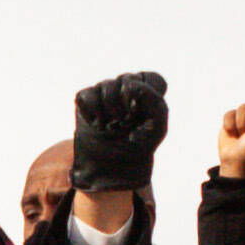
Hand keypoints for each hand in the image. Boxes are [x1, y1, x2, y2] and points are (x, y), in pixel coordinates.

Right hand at [69, 72, 171, 196]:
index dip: (148, 93)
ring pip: (106, 85)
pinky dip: (93, 111)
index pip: (151, 78)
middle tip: (126, 123)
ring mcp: (104, 93)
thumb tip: (129, 85)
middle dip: (127, 105)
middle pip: (127, 79)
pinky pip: (87, 94)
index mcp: (146, 93)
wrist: (113, 166)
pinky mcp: (86, 100)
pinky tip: (97, 124)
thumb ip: (154, 100)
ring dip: (110, 110)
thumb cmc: (138, 146)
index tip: (143, 113)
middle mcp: (125, 88)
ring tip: (111, 126)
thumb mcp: (157, 126)